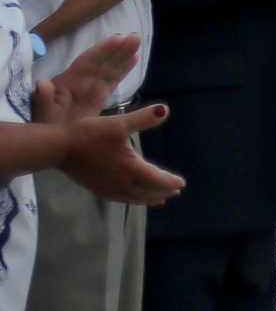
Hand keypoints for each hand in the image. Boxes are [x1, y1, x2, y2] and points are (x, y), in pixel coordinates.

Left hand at [33, 36, 141, 122]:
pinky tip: (134, 60)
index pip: (87, 62)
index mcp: (68, 83)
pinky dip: (123, 70)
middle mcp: (81, 82)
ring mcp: (90, 89)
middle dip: (117, 49)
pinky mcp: (97, 98)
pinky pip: (112, 80)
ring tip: (137, 42)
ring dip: (123, 56)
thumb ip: (42, 100)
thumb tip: (42, 83)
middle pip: (102, 62)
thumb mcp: (41, 115)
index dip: (102, 51)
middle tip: (135, 37)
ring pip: (109, 68)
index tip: (117, 39)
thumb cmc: (44, 128)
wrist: (49, 143)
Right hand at [50, 104, 186, 206]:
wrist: (59, 148)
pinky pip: (121, 199)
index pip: (157, 180)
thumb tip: (165, 110)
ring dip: (150, 198)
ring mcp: (108, 188)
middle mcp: (122, 183)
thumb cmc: (90, 134)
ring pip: (135, 198)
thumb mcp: (119, 123)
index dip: (170, 182)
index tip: (182, 183)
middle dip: (164, 191)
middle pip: (148, 192)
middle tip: (176, 191)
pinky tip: (133, 198)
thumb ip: (143, 118)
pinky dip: (133, 200)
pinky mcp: (97, 189)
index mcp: (131, 169)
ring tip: (161, 199)